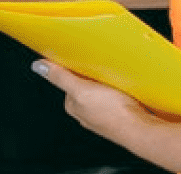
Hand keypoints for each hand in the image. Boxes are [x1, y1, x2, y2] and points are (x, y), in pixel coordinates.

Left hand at [32, 60, 152, 140]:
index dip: (74, 63)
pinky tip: (125, 84)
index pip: (67, 77)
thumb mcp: (82, 91)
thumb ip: (60, 78)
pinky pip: (115, 92)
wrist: (142, 128)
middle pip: (85, 81)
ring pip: (101, 87)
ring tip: (114, 73)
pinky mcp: (119, 110)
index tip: (80, 53)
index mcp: (74, 105)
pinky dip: (118, 85)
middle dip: (92, 70)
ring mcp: (103, 110)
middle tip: (101, 62)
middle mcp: (86, 110)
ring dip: (106, 77)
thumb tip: (39, 67)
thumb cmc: (114, 115)